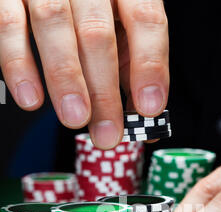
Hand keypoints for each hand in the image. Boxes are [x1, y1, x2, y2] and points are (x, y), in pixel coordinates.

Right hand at [0, 0, 168, 148]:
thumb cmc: (89, 12)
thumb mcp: (119, 30)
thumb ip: (131, 65)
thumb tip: (143, 115)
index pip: (144, 19)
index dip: (149, 65)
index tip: (149, 107)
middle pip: (98, 33)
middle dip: (104, 90)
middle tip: (108, 132)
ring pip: (54, 25)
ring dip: (66, 78)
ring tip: (75, 118)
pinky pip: (9, 25)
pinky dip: (19, 65)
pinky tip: (32, 99)